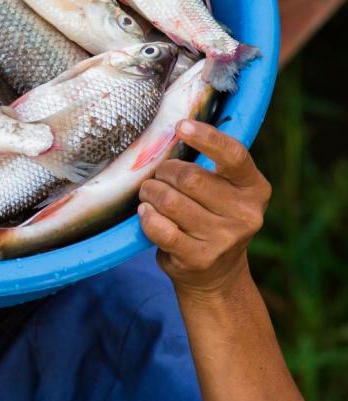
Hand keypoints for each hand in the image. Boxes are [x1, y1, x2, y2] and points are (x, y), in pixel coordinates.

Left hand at [137, 120, 271, 298]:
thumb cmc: (213, 218)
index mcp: (255, 189)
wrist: (217, 274)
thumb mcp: (225, 191)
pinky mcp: (199, 258)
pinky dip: (146, 216)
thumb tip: (172, 135)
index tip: (180, 126)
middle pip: (189, 177)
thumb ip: (209, 167)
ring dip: (151, 193)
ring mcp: (223, 239)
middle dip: (164, 172)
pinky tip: (146, 213)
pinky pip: (160, 228)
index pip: (234, 155)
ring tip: (149, 195)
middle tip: (158, 176)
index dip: (206, 137)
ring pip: (170, 201)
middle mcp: (245, 214)